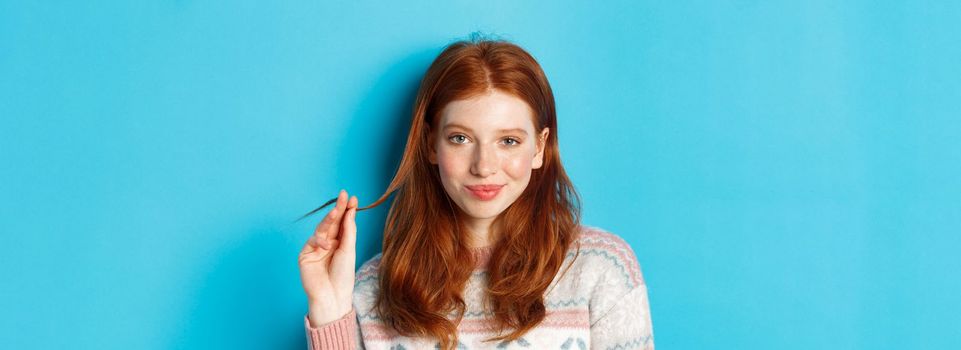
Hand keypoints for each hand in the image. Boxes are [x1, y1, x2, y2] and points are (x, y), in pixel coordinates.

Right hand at [298, 189, 358, 325]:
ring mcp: (316, 248)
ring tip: (337, 211)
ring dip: (329, 219)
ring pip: (322, 228)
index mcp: (340, 242)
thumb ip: (348, 230)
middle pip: (332, 222)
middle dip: (338, 209)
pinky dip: (319, 240)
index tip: (352, 197)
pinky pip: (312, 241)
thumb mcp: (349, 250)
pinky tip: (327, 244)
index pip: (343, 222)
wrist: (332, 296)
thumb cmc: (343, 275)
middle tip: (343, 195)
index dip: (347, 210)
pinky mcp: (305, 254)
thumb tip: (350, 210)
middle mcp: (328, 243)